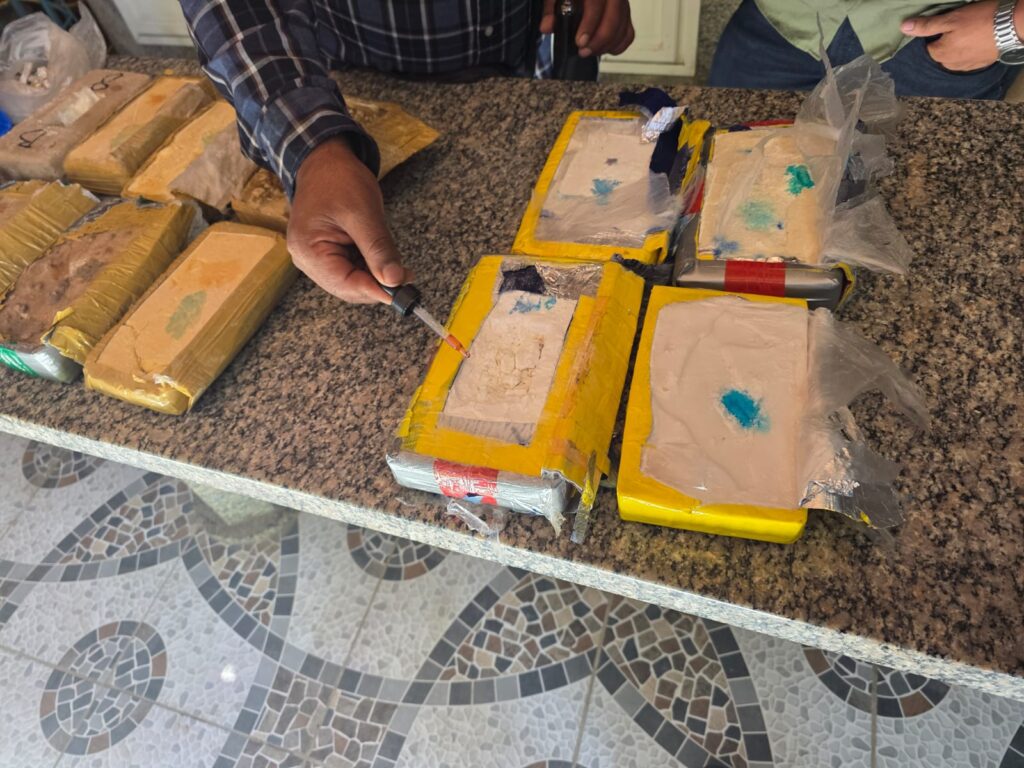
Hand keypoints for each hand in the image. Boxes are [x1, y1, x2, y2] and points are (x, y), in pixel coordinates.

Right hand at [288, 138, 410, 303]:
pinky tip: (382, 259)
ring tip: (398, 266)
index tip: (403, 291)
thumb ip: (379, 249)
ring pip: (352, 282)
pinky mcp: (325, 254)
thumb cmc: (339, 180)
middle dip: (378, 285)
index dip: (377, 291)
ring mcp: (314, 259)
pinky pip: (350, 271)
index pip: (346, 285)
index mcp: (309, 250)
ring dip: (376, 277)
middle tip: (407, 276)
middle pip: (349, 288)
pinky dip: (369, 268)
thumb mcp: (363, 213)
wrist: (325, 160)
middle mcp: (306, 260)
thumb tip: (394, 281)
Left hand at [540, 0, 634, 56]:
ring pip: (623, 25)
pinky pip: (628, 33)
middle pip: (615, 15)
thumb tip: (547, 26)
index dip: (590, 23)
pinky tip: (604, 50)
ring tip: (590, 52)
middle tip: (584, 51)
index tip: (580, 41)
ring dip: (607, 45)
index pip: (596, 2)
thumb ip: (551, 10)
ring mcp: (621, 4)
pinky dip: (618, 46)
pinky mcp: (625, 15)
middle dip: (600, 38)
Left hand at [901, 0, 1000, 71]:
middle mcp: (951, 65)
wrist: (1013, 26)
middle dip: (943, 44)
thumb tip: (903, 27)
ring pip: (954, 59)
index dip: (933, 36)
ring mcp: (967, 67)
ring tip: (966, 34)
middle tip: (956, 28)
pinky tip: (976, 42)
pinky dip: (968, 52)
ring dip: (956, 49)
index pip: (927, 48)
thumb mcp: (951, 19)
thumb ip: (927, 25)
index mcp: (940, 54)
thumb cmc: (979, 20)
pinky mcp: (981, 64)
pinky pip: (968, 60)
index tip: (942, 25)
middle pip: (940, 55)